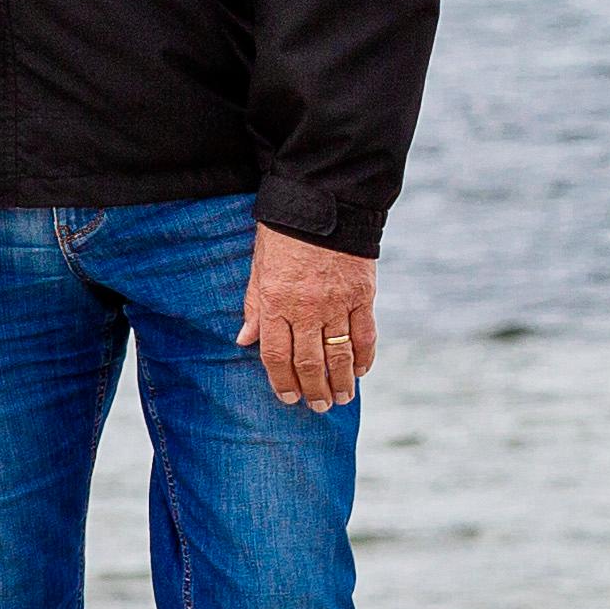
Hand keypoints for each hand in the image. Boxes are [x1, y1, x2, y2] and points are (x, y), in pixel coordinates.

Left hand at [243, 224, 376, 412]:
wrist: (325, 201)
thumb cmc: (284, 233)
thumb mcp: (259, 266)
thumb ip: (254, 305)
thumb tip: (244, 340)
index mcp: (276, 301)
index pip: (277, 354)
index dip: (282, 381)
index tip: (288, 397)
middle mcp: (306, 307)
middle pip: (309, 361)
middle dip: (313, 389)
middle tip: (318, 407)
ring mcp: (337, 303)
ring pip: (339, 353)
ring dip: (339, 381)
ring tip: (340, 399)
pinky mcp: (363, 294)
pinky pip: (365, 333)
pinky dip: (364, 355)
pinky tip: (360, 370)